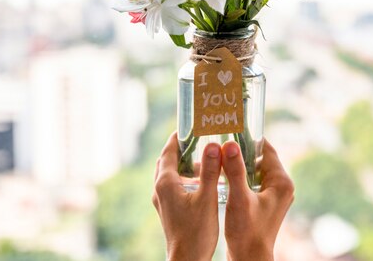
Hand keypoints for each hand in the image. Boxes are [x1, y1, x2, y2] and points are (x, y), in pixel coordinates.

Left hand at [152, 132, 221, 260]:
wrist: (187, 260)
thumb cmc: (197, 232)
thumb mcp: (207, 198)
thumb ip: (209, 170)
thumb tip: (212, 146)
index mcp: (166, 183)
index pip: (168, 151)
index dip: (178, 137)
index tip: (189, 126)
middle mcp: (159, 189)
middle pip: (167, 161)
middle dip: (180, 149)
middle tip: (197, 140)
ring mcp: (161, 200)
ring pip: (169, 174)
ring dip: (183, 164)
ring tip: (203, 160)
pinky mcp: (167, 209)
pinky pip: (172, 186)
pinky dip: (184, 178)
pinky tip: (201, 182)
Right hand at [222, 139, 293, 260]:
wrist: (250, 258)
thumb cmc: (247, 232)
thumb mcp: (239, 198)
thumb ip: (235, 171)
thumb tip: (230, 145)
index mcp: (281, 182)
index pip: (267, 149)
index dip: (249, 139)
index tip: (232, 130)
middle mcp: (282, 187)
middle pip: (261, 158)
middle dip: (242, 151)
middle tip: (222, 142)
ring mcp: (275, 196)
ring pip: (256, 170)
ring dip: (239, 164)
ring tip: (220, 157)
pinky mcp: (266, 203)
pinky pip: (253, 181)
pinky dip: (240, 176)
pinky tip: (224, 175)